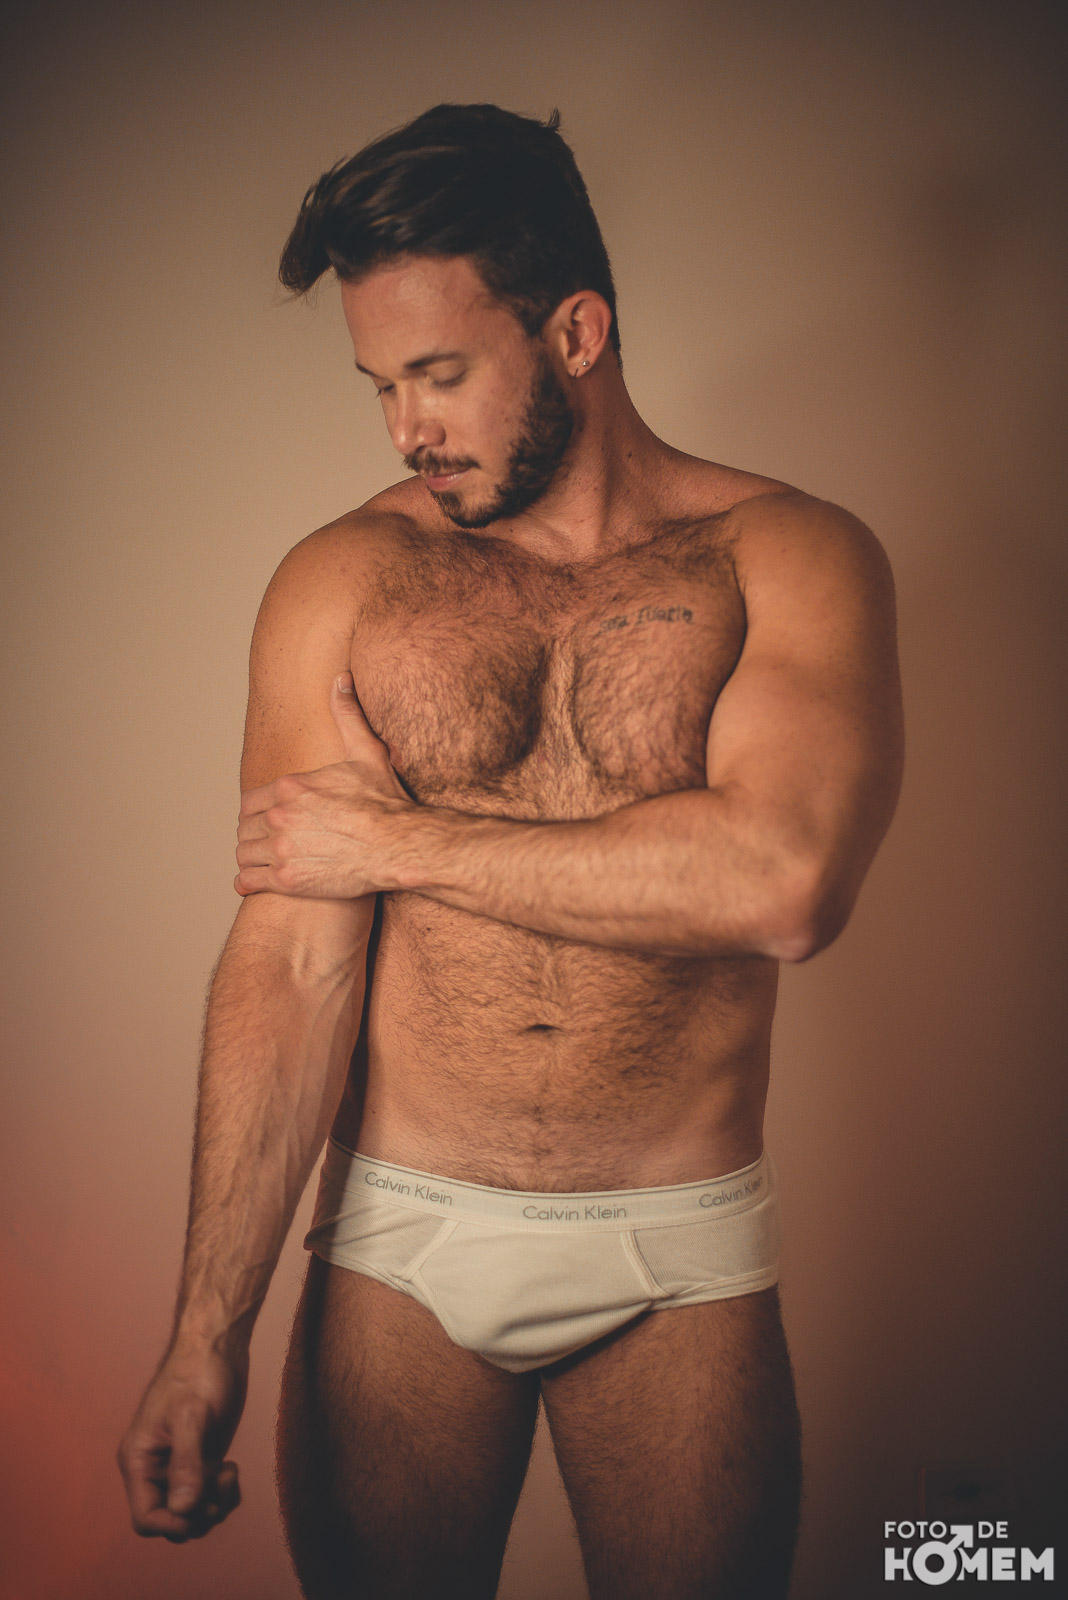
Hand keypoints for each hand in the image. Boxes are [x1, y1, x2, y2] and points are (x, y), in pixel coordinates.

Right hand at [117, 1346, 245, 1540]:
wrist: (217, 1346)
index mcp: (139, 1460)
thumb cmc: (198, 1372)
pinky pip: (208, 1496)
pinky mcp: (201, 1459)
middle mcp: (155, 1468)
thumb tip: (183, 1509)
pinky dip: (223, 1494)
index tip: (202, 1508)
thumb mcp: (192, 1416)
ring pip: (192, 1511)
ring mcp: (179, 1466)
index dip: (172, 1524)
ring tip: (230, 1474)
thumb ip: (186, 1464)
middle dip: (198, 1515)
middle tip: (221, 1487)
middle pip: (171, 1521)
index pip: (146, 1517)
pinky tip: (232, 1468)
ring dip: (214, 1505)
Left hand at [235, 673, 412, 898]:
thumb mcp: (366, 752)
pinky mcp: (288, 879)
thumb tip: (341, 679)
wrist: (398, 844)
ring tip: (259, 861)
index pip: (250, 800)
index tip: (264, 817)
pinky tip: (252, 881)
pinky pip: (248, 880)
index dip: (256, 810)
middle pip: (245, 826)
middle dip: (253, 833)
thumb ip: (347, 716)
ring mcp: (281, 848)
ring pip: (243, 852)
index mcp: (290, 787)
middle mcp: (279, 816)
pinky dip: (246, 881)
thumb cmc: (385, 802)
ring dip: (249, 857)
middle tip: (262, 841)